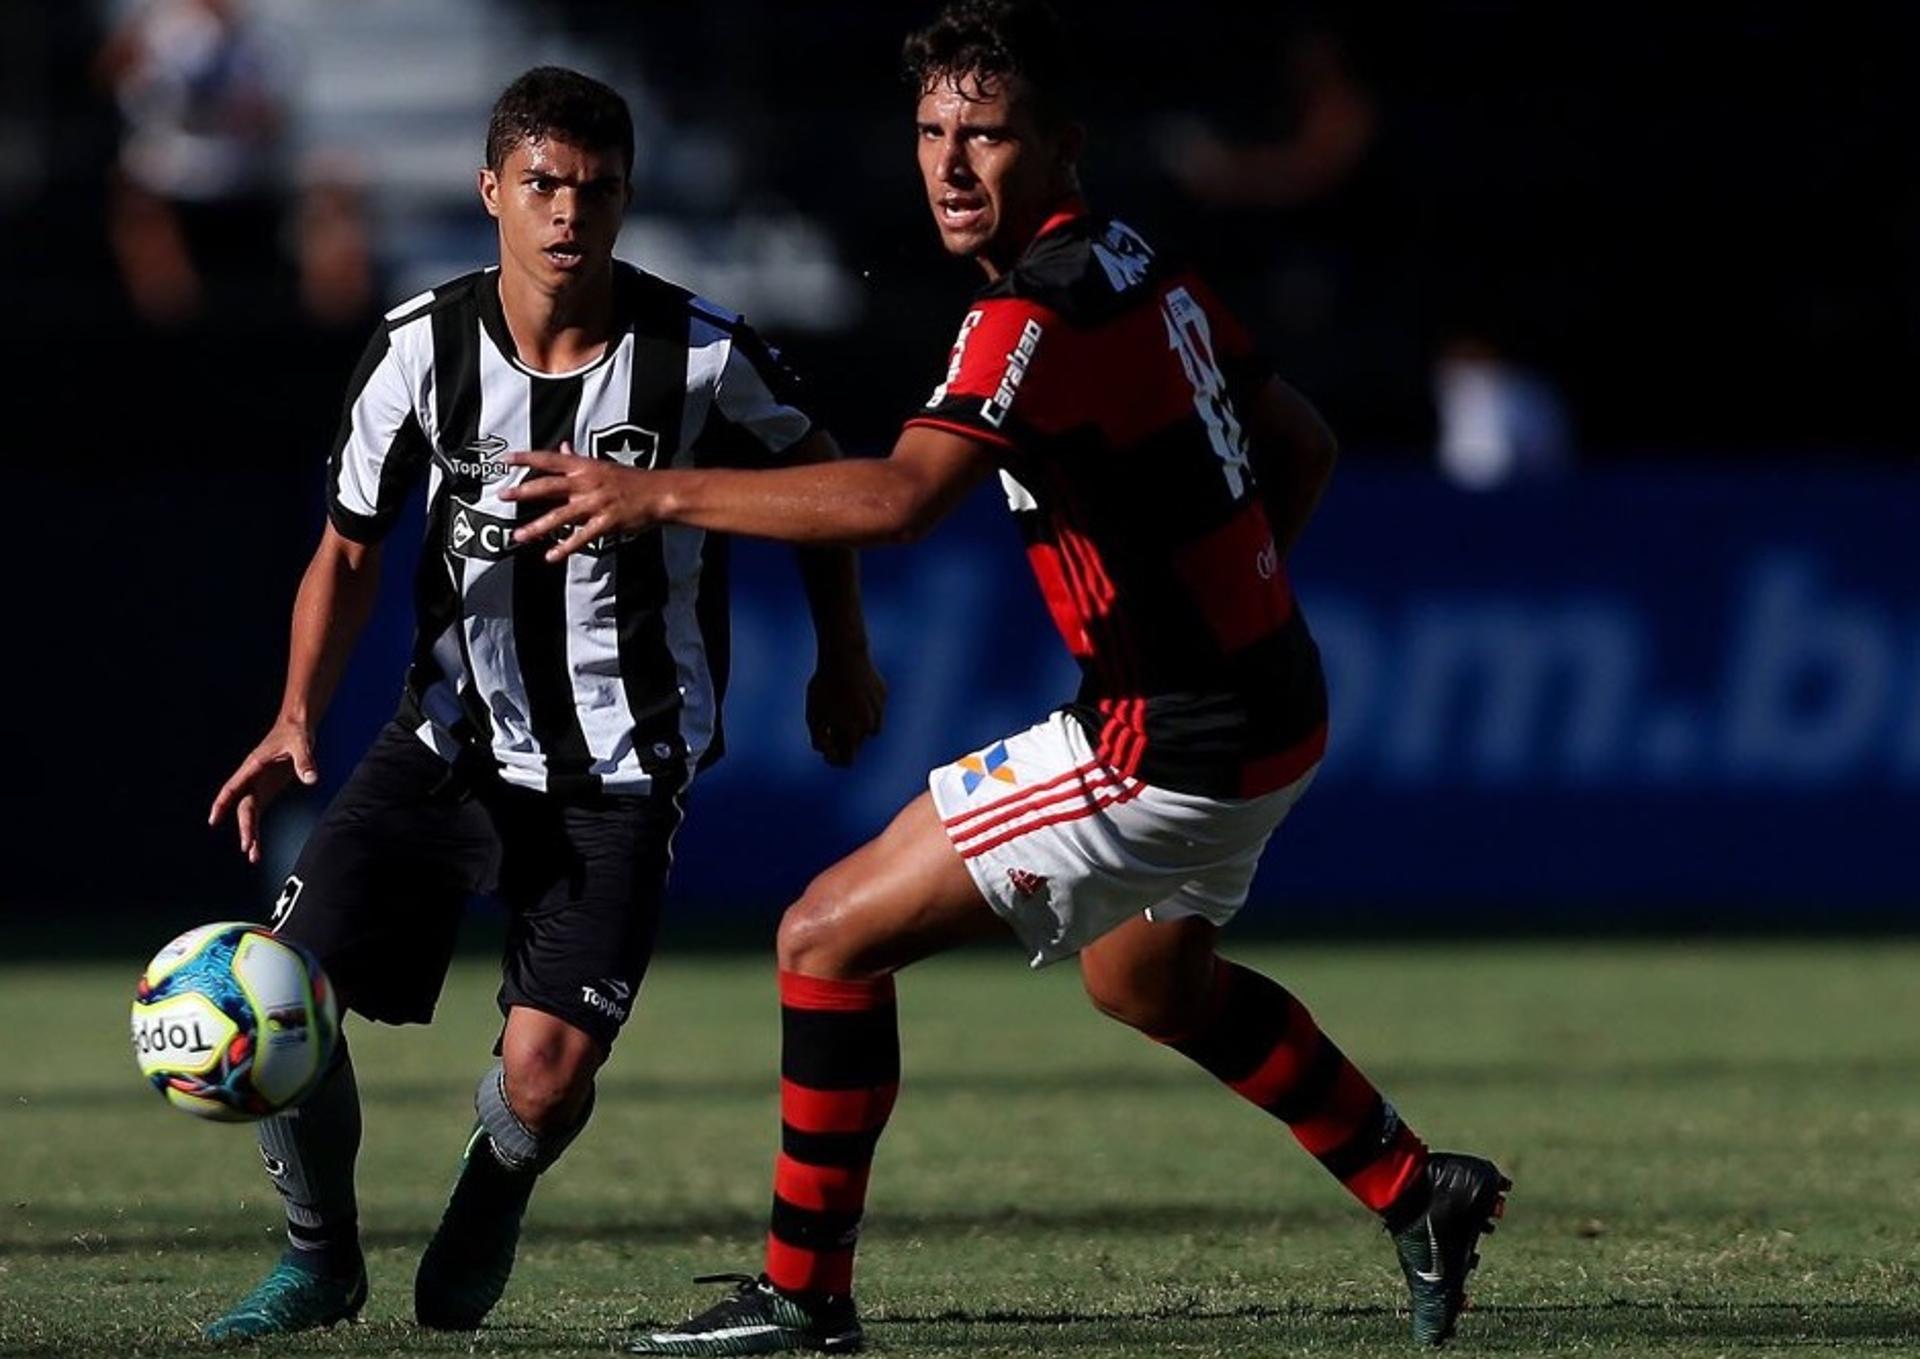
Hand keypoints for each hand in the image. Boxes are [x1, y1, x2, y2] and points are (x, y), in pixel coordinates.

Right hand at [208, 718, 317, 863]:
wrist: (297, 727)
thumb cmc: (295, 732)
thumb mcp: (301, 744)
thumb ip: (305, 762)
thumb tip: (311, 779)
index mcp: (253, 766)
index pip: (234, 787)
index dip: (222, 802)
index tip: (213, 818)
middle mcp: (252, 778)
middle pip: (245, 806)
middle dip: (245, 827)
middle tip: (247, 848)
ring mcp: (259, 785)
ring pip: (250, 813)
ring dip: (250, 833)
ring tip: (252, 857)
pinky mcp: (268, 789)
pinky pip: (259, 812)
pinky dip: (257, 828)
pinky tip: (256, 846)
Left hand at [502, 443, 663, 562]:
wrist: (659, 493)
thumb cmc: (631, 480)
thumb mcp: (602, 466)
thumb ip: (578, 460)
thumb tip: (562, 449)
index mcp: (585, 467)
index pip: (550, 460)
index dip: (527, 458)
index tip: (506, 459)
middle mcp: (587, 482)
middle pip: (549, 486)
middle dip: (524, 491)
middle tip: (503, 496)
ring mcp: (596, 503)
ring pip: (560, 515)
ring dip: (538, 527)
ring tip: (519, 535)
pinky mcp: (606, 522)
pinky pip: (582, 537)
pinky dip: (566, 547)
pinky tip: (551, 556)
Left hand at [806, 649, 885, 766]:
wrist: (844, 656)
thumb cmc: (825, 687)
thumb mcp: (813, 716)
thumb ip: (818, 739)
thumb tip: (826, 752)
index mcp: (853, 734)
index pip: (848, 761)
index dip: (836, 760)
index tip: (827, 753)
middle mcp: (870, 726)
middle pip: (858, 743)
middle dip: (845, 739)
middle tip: (830, 726)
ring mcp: (880, 710)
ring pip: (869, 726)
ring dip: (857, 724)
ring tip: (842, 708)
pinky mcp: (883, 694)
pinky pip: (874, 707)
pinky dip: (864, 705)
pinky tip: (852, 691)